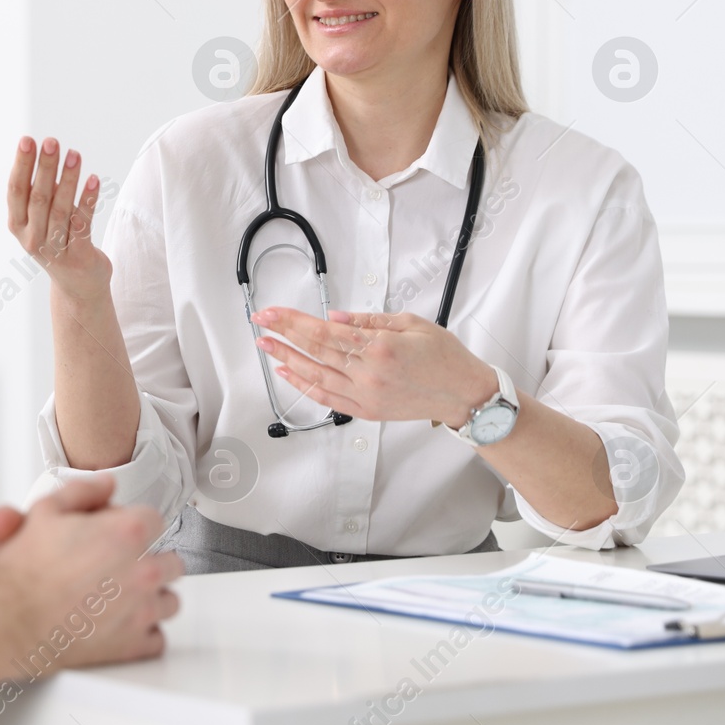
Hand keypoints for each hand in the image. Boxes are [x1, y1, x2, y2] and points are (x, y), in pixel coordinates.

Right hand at [0, 474, 181, 668]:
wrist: (12, 618)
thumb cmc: (26, 571)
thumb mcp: (46, 510)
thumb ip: (83, 491)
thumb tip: (106, 485)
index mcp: (129, 532)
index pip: (155, 520)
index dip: (133, 525)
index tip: (118, 534)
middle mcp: (145, 570)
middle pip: (171, 562)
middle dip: (150, 561)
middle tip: (121, 567)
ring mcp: (144, 610)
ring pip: (169, 601)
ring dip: (152, 598)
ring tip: (122, 597)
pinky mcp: (135, 645)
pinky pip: (157, 640)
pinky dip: (143, 634)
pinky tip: (121, 625)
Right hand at [6, 136, 110, 301]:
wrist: (77, 286)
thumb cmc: (58, 241)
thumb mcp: (41, 218)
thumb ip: (40, 192)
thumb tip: (44, 153)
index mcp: (18, 225)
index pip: (16, 191)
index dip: (21, 165)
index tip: (27, 140)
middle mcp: (32, 238)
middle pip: (38, 197)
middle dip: (45, 167)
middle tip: (52, 141)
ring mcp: (55, 249)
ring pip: (60, 209)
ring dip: (68, 179)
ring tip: (74, 154)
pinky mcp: (78, 255)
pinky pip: (83, 223)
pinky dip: (87, 200)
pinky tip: (94, 179)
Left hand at [249, 307, 498, 427]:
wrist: (464, 394)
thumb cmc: (445, 356)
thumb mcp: (412, 323)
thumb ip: (369, 320)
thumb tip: (333, 316)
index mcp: (380, 347)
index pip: (324, 331)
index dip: (293, 321)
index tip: (271, 313)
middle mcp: (369, 373)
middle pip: (315, 351)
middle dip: (283, 335)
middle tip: (260, 323)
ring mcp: (366, 395)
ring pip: (316, 376)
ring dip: (287, 360)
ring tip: (266, 347)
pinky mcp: (367, 411)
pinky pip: (328, 399)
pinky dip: (305, 386)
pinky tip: (289, 374)